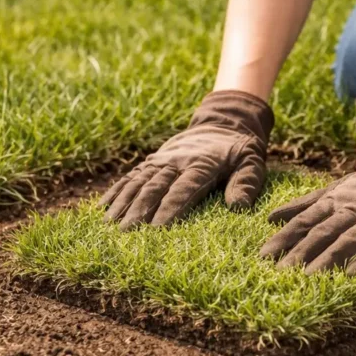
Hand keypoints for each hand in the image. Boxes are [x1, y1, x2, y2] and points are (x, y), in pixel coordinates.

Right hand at [100, 90, 273, 229]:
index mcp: (203, 164)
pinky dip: (117, 190)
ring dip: (123, 203)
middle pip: (155, 187)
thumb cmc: (240, 151)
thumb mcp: (252, 162)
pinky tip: (103, 207)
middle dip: (139, 210)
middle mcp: (178, 161)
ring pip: (139, 181)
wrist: (224, 122)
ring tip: (109, 226)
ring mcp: (162, 159)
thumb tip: (238, 207)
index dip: (170, 208)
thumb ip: (247, 183)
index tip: (157, 229)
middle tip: (125, 233)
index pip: (184, 189)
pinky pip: (132, 175)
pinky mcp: (153, 160)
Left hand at [259, 134, 355, 275]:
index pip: (304, 221)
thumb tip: (269, 216)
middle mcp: (354, 209)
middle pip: (322, 234)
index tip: (263, 259)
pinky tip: (354, 276)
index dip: (283, 240)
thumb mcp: (339, 187)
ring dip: (327, 261)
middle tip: (278, 277)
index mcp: (336, 200)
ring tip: (307, 280)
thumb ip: (305, 203)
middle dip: (299, 255)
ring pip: (349, 241)